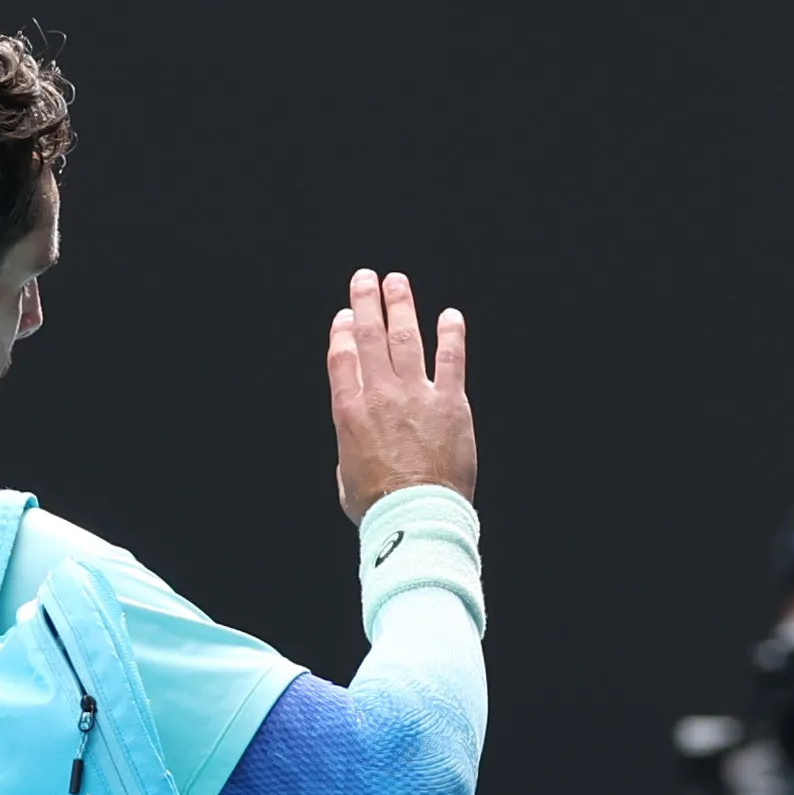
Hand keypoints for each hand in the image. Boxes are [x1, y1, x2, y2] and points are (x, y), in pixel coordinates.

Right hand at [326, 268, 475, 518]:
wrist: (416, 515)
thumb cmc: (380, 506)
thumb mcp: (346, 475)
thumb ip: (351, 448)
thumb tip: (357, 444)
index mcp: (349, 411)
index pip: (342, 357)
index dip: (342, 332)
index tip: (345, 316)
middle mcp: (379, 395)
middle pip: (369, 337)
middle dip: (366, 303)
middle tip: (365, 278)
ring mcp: (416, 396)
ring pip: (406, 339)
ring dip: (402, 306)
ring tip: (397, 282)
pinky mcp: (450, 404)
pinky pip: (451, 359)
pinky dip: (451, 335)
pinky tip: (451, 316)